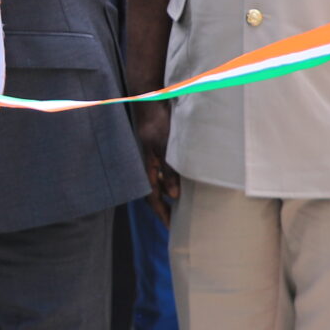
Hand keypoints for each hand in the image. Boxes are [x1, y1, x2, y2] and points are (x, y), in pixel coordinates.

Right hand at [134, 103, 180, 221]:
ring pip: (159, 184)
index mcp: (147, 168)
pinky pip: (163, 172)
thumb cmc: (157, 122)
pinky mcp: (157, 151)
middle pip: (154, 194)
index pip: (153, 198)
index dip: (162, 214)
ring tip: (182, 207)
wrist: (149, 101)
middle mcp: (147, 166)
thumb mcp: (166, 147)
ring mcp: (151, 159)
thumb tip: (174, 197)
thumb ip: (169, 171)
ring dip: (168, 195)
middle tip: (176, 223)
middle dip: (164, 209)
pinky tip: (182, 183)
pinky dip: (171, 181)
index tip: (171, 228)